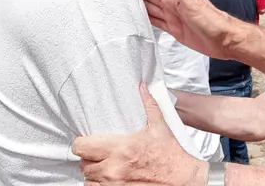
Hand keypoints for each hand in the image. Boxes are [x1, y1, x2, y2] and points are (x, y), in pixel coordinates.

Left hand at [72, 83, 206, 184]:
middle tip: (99, 153)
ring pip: (88, 179)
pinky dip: (100, 184)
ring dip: (94, 173)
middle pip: (83, 164)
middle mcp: (114, 169)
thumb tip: (143, 88)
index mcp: (122, 148)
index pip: (82, 147)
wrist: (183, 179)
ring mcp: (114, 185)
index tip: (86, 141)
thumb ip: (149, 106)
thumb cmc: (171, 156)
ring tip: (105, 166)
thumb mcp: (160, 128)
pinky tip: (110, 178)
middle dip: (89, 158)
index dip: (81, 143)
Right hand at [132, 0, 238, 59]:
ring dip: (137, 5)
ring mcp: (173, 17)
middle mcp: (171, 5)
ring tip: (119, 2)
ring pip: (150, 8)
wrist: (226, 40)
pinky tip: (137, 18)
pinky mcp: (175, 30)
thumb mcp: (192, 2)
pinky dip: (146, 19)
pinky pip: (157, 22)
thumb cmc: (211, 20)